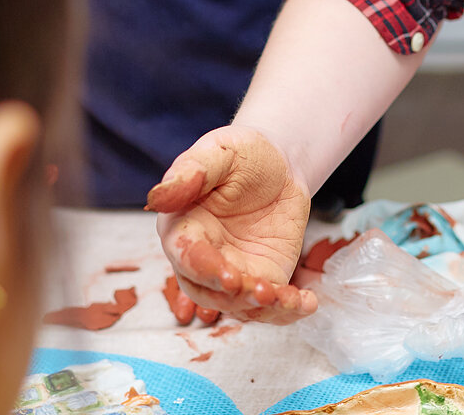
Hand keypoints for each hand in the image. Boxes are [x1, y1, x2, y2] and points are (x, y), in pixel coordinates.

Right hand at [147, 126, 317, 323]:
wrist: (279, 166)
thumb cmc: (243, 155)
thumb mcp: (220, 152)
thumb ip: (191, 172)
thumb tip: (156, 196)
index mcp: (182, 227)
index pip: (185, 254)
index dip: (203, 267)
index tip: (226, 274)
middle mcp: (202, 257)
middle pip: (207, 290)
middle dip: (232, 295)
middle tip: (260, 289)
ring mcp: (232, 272)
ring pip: (237, 305)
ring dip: (260, 307)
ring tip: (287, 297)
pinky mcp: (261, 279)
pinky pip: (269, 305)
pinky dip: (287, 310)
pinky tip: (306, 302)